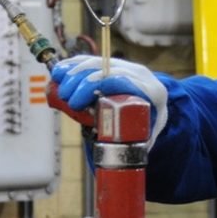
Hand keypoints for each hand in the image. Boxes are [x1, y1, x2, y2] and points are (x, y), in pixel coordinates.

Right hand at [50, 55, 169, 148]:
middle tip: (67, 99)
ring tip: (59, 88)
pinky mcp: (112, 63)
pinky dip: (73, 65)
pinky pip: (91, 59)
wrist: (157, 101)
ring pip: (98, 62)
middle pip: (107, 70)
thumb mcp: (149, 132)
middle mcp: (139, 74)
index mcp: (150, 91)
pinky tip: (59, 72)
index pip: (122, 81)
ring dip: (74, 73)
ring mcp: (125, 66)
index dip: (98, 86)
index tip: (78, 102)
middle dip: (82, 83)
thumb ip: (138, 144)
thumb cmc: (151, 120)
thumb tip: (123, 158)